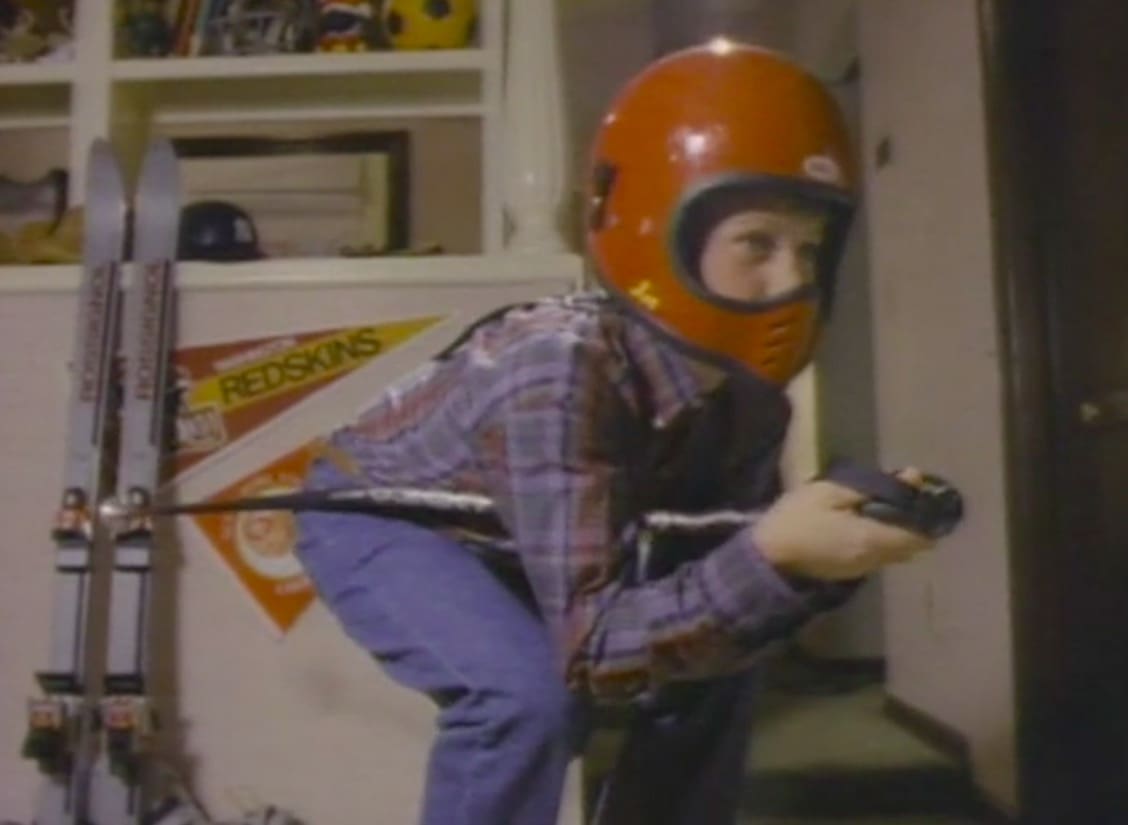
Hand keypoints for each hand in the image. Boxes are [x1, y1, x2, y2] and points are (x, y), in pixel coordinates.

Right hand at [752, 469, 935, 580]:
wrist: (767, 556)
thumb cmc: (798, 518)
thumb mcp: (830, 491)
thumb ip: (874, 486)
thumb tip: (913, 477)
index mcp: (874, 539)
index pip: (922, 537)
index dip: (926, 517)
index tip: (919, 498)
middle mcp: (875, 560)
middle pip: (911, 547)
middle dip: (912, 525)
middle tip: (900, 499)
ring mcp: (861, 571)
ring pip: (894, 554)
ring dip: (895, 534)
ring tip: (880, 510)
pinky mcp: (848, 574)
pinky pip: (876, 557)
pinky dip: (879, 542)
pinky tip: (861, 526)